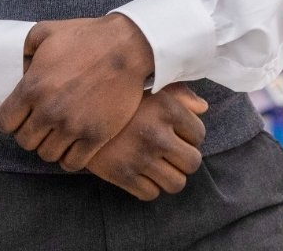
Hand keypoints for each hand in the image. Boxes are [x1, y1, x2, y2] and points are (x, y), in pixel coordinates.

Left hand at [0, 15, 153, 170]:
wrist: (129, 45)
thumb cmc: (88, 36)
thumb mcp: (46, 31)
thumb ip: (25, 50)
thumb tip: (22, 71)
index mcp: (32, 88)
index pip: (5, 124)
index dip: (13, 120)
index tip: (25, 115)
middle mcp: (48, 111)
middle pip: (25, 141)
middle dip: (33, 132)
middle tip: (46, 122)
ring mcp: (73, 126)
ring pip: (46, 154)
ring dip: (52, 145)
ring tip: (62, 133)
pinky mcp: (96, 135)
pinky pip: (72, 162)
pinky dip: (71, 157)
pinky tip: (77, 144)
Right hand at [86, 84, 208, 200]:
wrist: (78, 114)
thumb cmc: (122, 100)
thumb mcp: (153, 88)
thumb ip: (182, 95)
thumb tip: (204, 109)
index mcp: (168, 110)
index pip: (199, 135)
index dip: (192, 137)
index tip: (180, 136)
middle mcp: (157, 135)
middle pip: (192, 163)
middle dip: (186, 160)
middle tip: (174, 155)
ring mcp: (140, 157)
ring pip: (176, 184)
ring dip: (172, 178)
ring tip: (162, 167)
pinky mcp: (122, 175)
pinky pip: (151, 194)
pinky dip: (151, 188)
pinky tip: (144, 175)